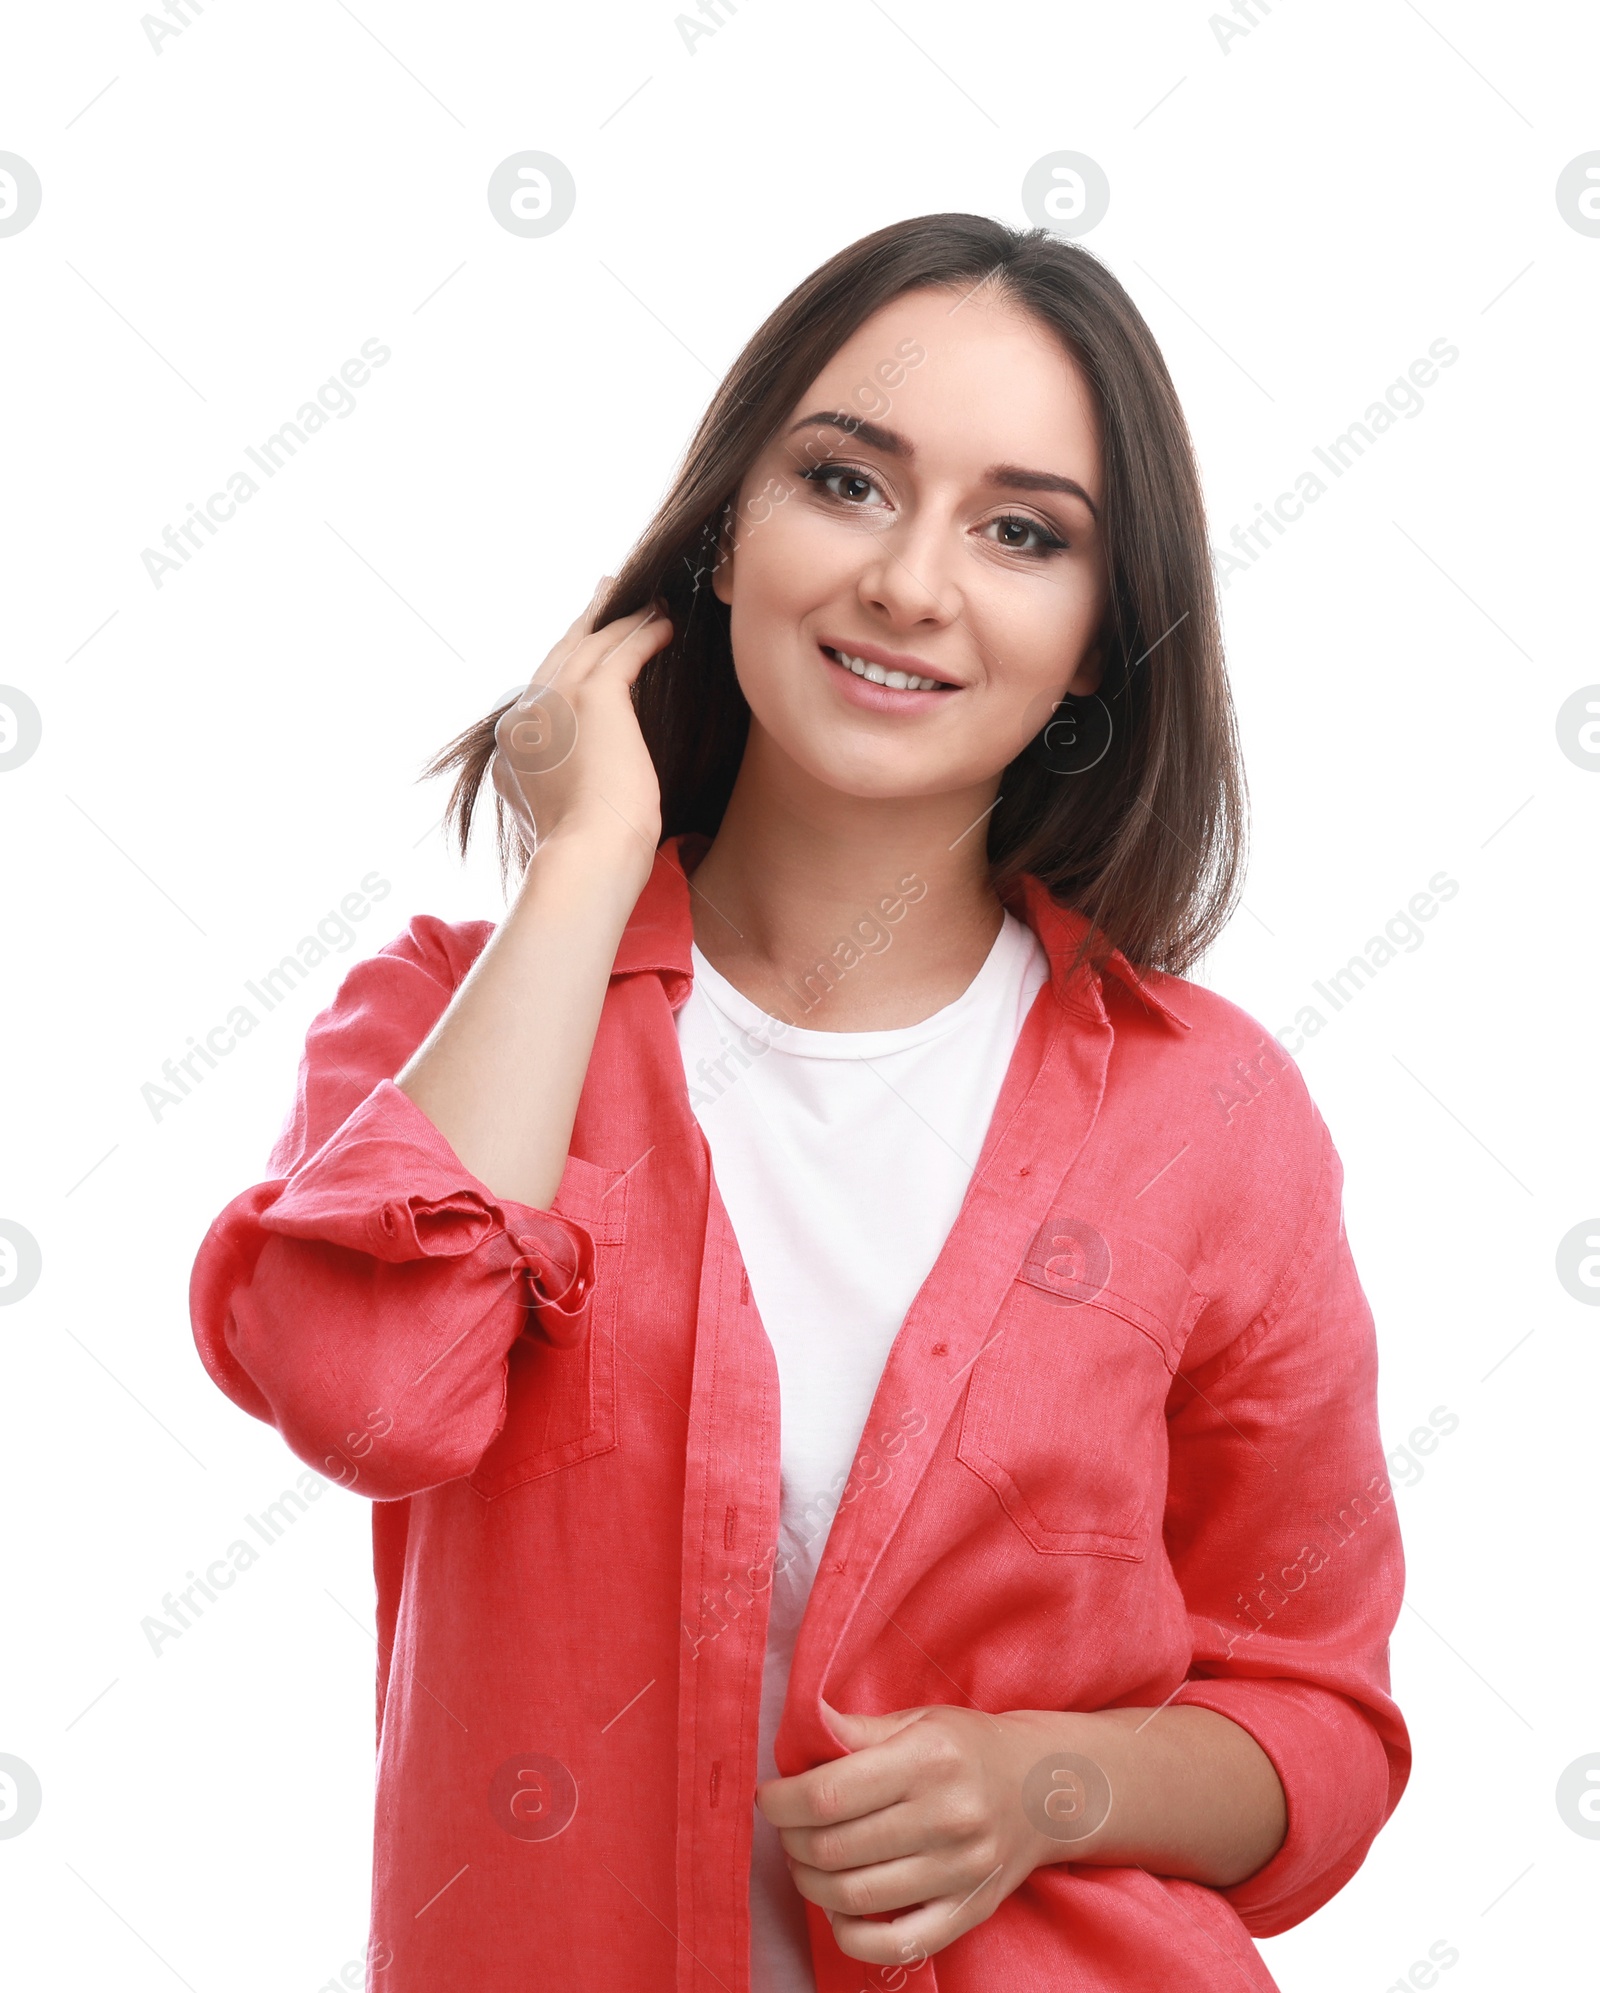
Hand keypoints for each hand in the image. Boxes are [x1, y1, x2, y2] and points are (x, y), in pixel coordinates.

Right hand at [490, 575, 671, 870]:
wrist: (586, 861)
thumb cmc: (587, 860)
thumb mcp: (558, 821)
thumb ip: (559, 794)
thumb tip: (582, 794)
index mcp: (510, 750)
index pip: (541, 695)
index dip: (564, 666)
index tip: (583, 649)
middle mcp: (524, 718)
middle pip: (559, 655)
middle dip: (585, 624)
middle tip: (605, 593)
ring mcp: (554, 703)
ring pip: (591, 644)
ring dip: (622, 620)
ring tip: (648, 601)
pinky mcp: (593, 696)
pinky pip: (623, 651)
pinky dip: (645, 634)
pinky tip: (666, 623)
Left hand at [755, 1699, 1065, 1965]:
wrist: (1043, 1788)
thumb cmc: (967, 1747)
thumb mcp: (916, 1720)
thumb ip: (855, 1731)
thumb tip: (795, 1731)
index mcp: (928, 1758)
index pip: (828, 1794)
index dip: (782, 1802)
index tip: (769, 1798)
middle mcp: (947, 1815)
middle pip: (835, 1848)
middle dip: (791, 1841)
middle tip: (785, 1829)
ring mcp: (961, 1871)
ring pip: (855, 1897)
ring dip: (811, 1883)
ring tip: (804, 1861)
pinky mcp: (969, 1911)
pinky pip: (896, 1944)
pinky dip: (851, 1936)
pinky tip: (838, 1909)